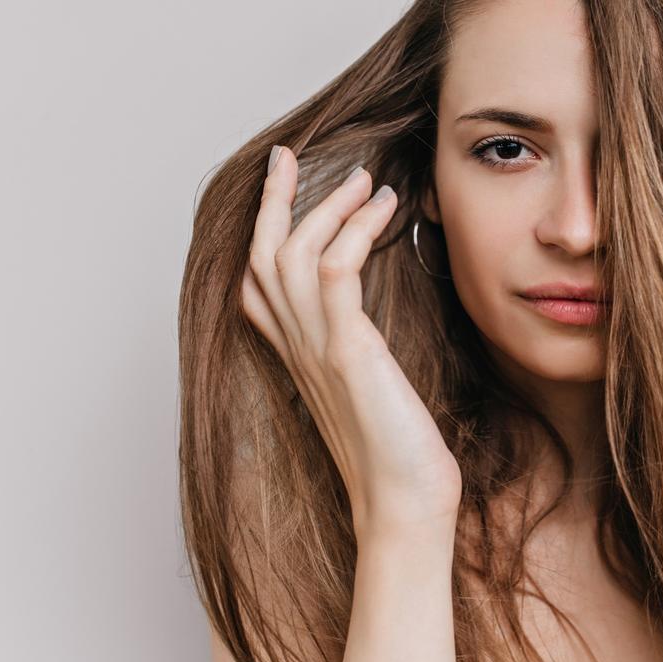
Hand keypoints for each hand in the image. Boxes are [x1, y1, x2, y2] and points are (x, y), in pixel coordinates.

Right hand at [241, 145, 461, 539]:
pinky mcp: (347, 352)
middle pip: (261, 256)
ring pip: (291, 254)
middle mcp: (297, 349)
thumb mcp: (370, 392)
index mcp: (298, 357)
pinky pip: (334, 272)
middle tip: (295, 155)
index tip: (282, 182)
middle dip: (276, 201)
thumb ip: (356, 354)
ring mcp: (317, 349)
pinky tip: (384, 213)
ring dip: (327, 207)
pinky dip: (355, 231)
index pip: (258, 281)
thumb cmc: (399, 455)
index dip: (264, 227)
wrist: (404, 505)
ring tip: (366, 180)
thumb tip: (367, 328)